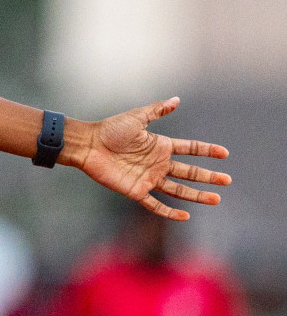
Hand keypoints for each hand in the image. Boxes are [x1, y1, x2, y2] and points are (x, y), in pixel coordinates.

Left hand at [74, 97, 230, 219]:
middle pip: (189, 171)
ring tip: (216, 199)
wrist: (88, 145)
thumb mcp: (136, 118)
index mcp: (159, 145)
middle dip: (208, 176)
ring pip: (178, 190)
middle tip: (227, 180)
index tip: (224, 153)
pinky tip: (185, 216)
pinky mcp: (136, 190)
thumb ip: (157, 111)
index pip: (189, 149)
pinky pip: (155, 204)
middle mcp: (157, 163)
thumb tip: (177, 99)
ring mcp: (148, 178)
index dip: (206, 150)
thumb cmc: (110, 130)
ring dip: (197, 195)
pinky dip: (169, 212)